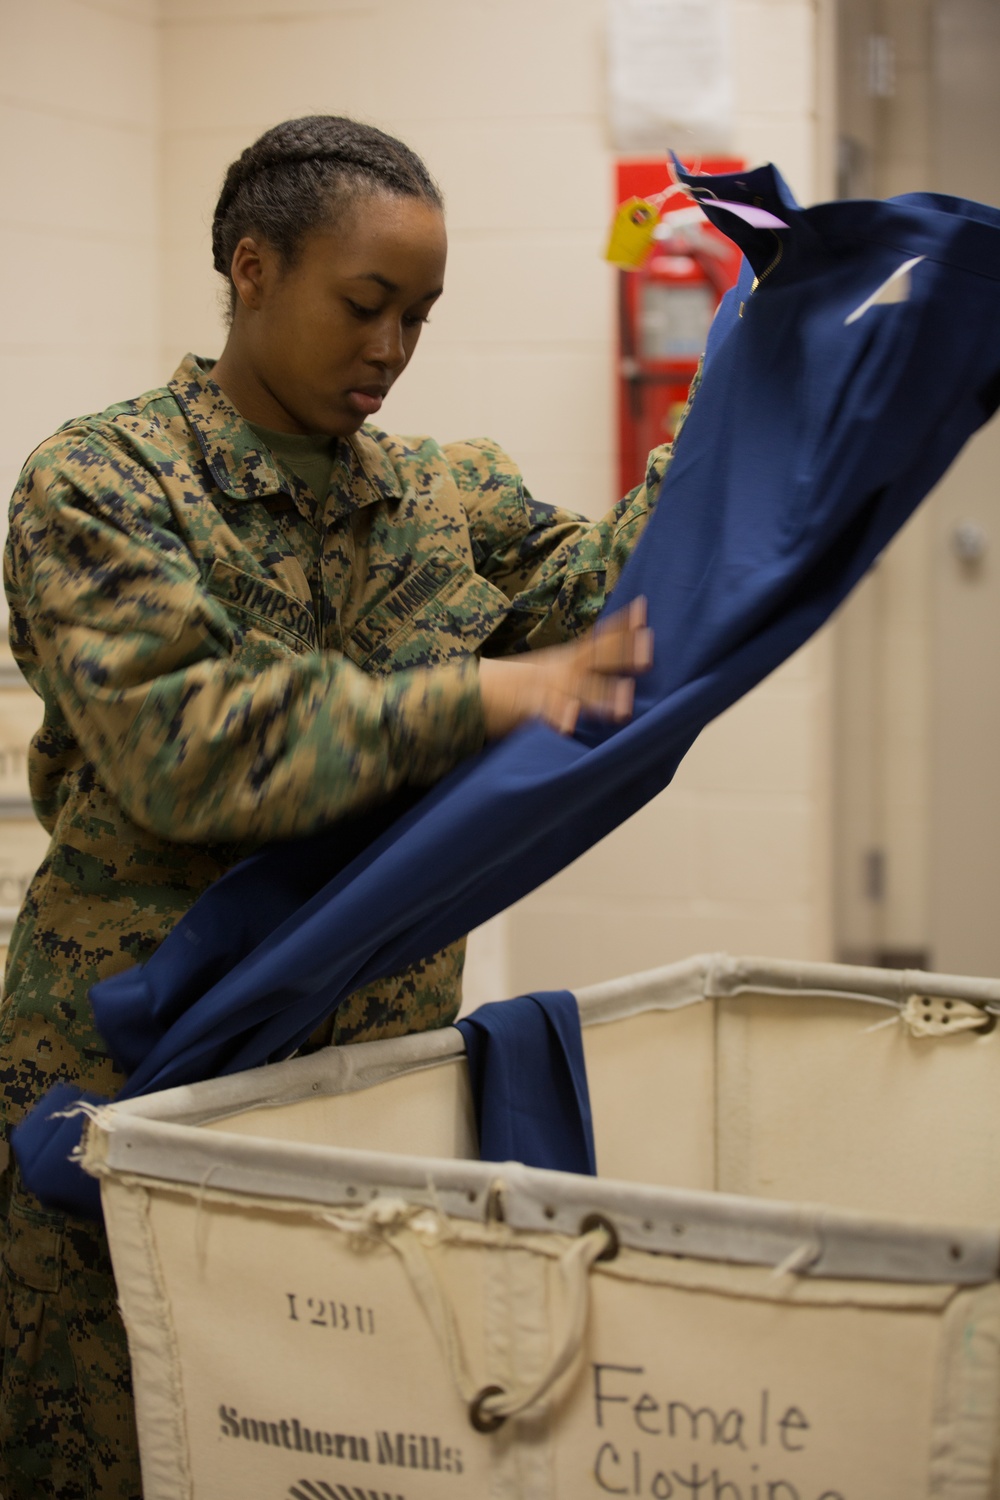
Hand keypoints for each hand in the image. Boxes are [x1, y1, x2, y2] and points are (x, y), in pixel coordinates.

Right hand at [478, 597, 652, 738]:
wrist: (477, 691)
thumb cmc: (523, 683)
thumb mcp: (555, 668)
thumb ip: (582, 666)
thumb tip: (620, 658)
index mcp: (568, 658)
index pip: (599, 638)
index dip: (622, 624)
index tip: (643, 608)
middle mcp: (561, 668)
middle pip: (595, 657)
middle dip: (621, 655)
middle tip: (648, 654)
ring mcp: (545, 685)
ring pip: (577, 689)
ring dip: (601, 696)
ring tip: (625, 704)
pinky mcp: (527, 706)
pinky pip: (545, 712)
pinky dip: (558, 716)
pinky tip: (570, 725)